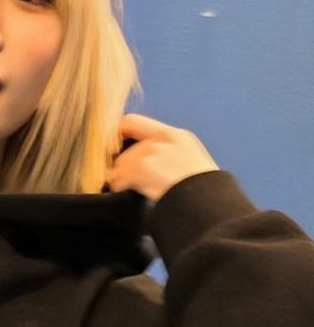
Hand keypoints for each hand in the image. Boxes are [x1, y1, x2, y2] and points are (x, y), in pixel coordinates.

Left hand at [105, 113, 219, 203]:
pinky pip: (119, 177)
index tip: (118, 145)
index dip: (121, 133)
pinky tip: (125, 191)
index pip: (134, 122)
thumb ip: (172, 153)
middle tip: (127, 177)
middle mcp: (163, 139)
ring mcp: (153, 152)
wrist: (210, 204)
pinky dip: (119, 185)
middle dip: (125, 163)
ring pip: (121, 163)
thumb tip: (151, 160)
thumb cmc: (205, 192)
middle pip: (127, 148)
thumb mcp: (194, 161)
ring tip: (129, 187)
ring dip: (122, 176)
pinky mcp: (143, 168)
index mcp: (177, 136)